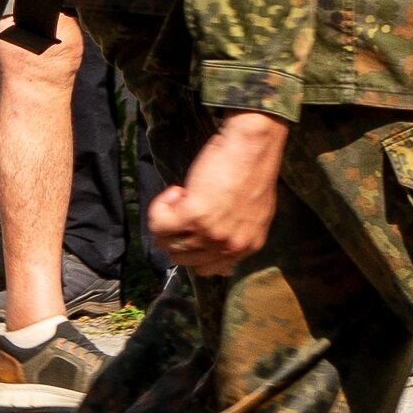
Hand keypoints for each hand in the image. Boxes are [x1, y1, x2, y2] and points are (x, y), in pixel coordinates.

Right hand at [149, 111, 291, 276]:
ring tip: (182, 195)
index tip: (194, 225)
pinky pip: (158, 223)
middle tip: (186, 205)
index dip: (193, 247)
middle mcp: (229, 246)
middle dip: (176, 234)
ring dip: (167, 218)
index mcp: (247, 246)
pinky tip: (177, 190)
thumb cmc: (253, 167)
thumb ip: (237, 232)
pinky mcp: (194, 216)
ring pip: (166, 243)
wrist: (254, 143)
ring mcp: (211, 234)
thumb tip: (215, 243)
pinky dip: (160, 206)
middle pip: (183, 259)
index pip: (208, 269)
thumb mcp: (255, 212)